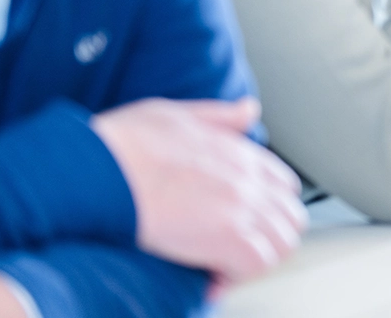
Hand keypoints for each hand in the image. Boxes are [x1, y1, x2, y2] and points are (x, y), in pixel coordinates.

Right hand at [91, 97, 307, 284]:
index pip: (284, 185)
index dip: (267, 209)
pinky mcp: (228, 237)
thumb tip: (248, 110)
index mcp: (238, 152)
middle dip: (268, 239)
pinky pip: (256, 265)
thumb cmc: (124, 144)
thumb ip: (219, 117)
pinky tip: (208, 280)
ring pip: (281, 245)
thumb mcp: (176, 114)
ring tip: (221, 269)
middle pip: (290, 218)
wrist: (99, 167)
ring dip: (255, 261)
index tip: (240, 226)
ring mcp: (241, 207)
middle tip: (234, 254)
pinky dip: (235, 278)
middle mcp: (248, 179)